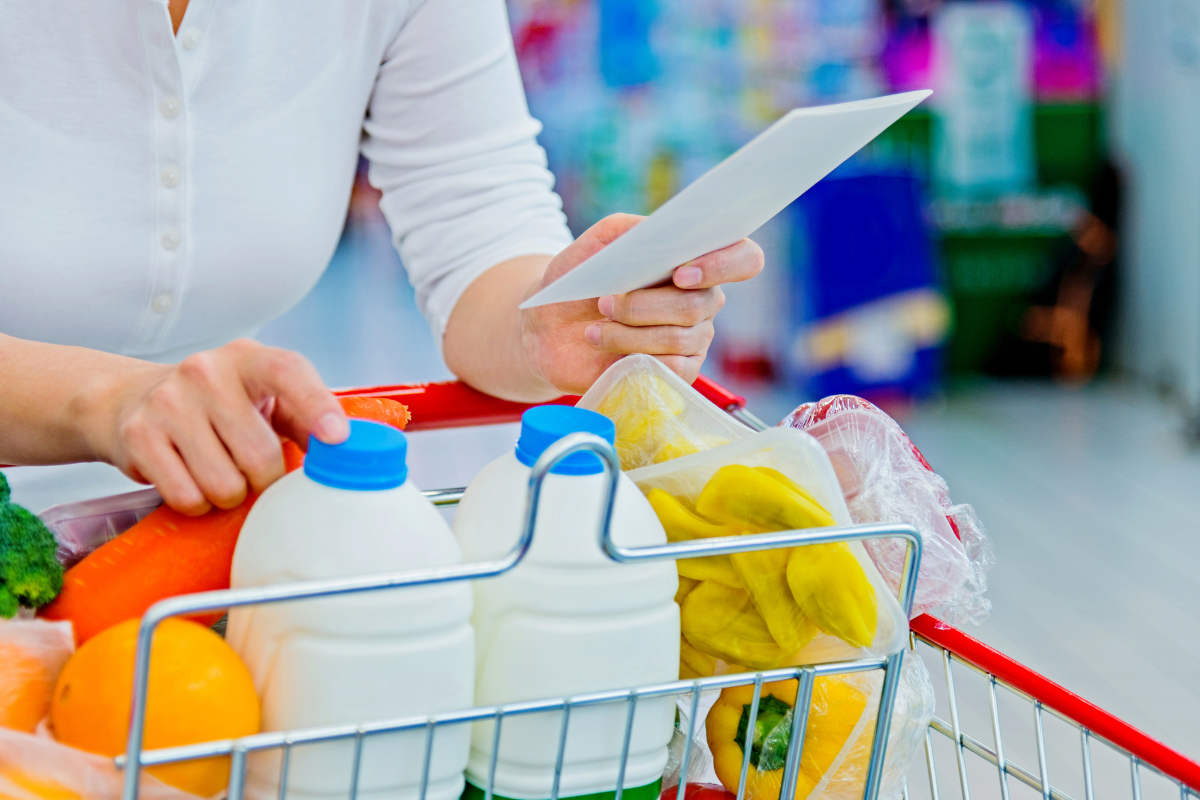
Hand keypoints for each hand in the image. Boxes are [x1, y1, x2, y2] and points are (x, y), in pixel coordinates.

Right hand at [83, 339, 346, 514]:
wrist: (130, 398)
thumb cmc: (215, 403)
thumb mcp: (262, 396)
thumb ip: (304, 417)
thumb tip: (346, 452)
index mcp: (248, 358)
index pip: (288, 372)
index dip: (317, 406)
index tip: (337, 439)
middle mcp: (206, 372)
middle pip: (260, 456)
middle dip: (264, 479)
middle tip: (251, 469)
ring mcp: (168, 403)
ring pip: (224, 485)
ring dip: (229, 494)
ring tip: (218, 471)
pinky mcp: (138, 436)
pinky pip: (187, 497)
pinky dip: (197, 502)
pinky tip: (190, 478)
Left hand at [523, 214, 763, 393]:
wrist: (549, 327)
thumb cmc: (579, 280)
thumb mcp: (599, 242)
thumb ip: (631, 230)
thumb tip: (660, 231)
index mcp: (695, 262)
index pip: (744, 259)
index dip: (723, 265)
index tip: (681, 273)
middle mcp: (703, 300)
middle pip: (697, 305)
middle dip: (643, 305)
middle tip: (604, 302)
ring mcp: (694, 339)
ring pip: (678, 338)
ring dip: (628, 333)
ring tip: (595, 329)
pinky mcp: (677, 372)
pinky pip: (675, 370)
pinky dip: (634, 357)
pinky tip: (608, 351)